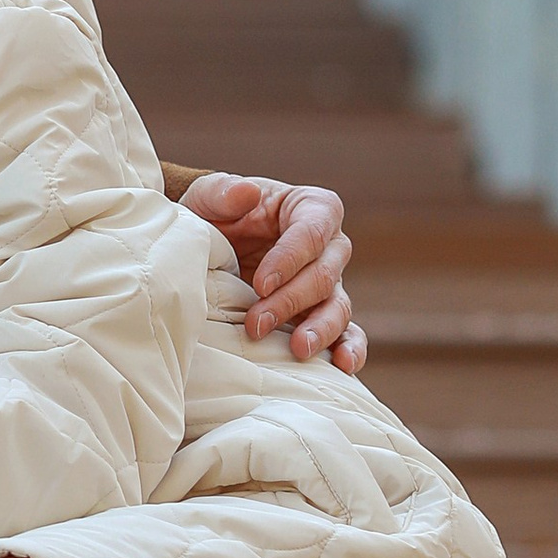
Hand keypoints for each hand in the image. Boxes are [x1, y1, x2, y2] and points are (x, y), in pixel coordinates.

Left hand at [182, 173, 365, 374]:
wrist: (209, 248)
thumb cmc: (215, 216)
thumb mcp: (208, 198)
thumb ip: (223, 192)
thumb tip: (246, 192)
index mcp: (311, 208)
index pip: (312, 231)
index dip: (290, 258)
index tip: (260, 283)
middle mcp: (330, 246)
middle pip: (325, 274)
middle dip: (291, 301)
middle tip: (257, 323)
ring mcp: (329, 283)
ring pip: (339, 307)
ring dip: (320, 330)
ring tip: (299, 350)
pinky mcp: (321, 314)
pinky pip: (347, 332)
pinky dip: (349, 349)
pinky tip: (343, 366)